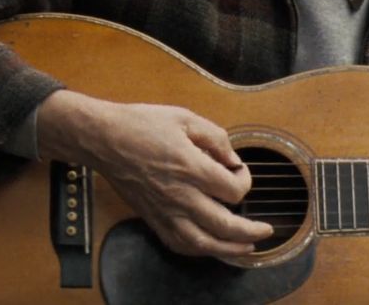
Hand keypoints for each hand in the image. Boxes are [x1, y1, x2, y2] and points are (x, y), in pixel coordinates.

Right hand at [37, 90, 272, 256]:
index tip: (239, 171)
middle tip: (265, 229)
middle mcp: (180, 195)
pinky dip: (198, 250)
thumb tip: (233, 159)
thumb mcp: (185, 117)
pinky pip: (178, 244)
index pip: (233, 190)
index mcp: (191, 168)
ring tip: (245, 249)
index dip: (245, 181)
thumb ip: (216, 137)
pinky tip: (210, 247)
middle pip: (224, 225)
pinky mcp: (151, 218)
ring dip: (228, 250)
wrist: (103, 139)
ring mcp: (164, 211)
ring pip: (202, 243)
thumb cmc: (142, 124)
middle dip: (250, 231)